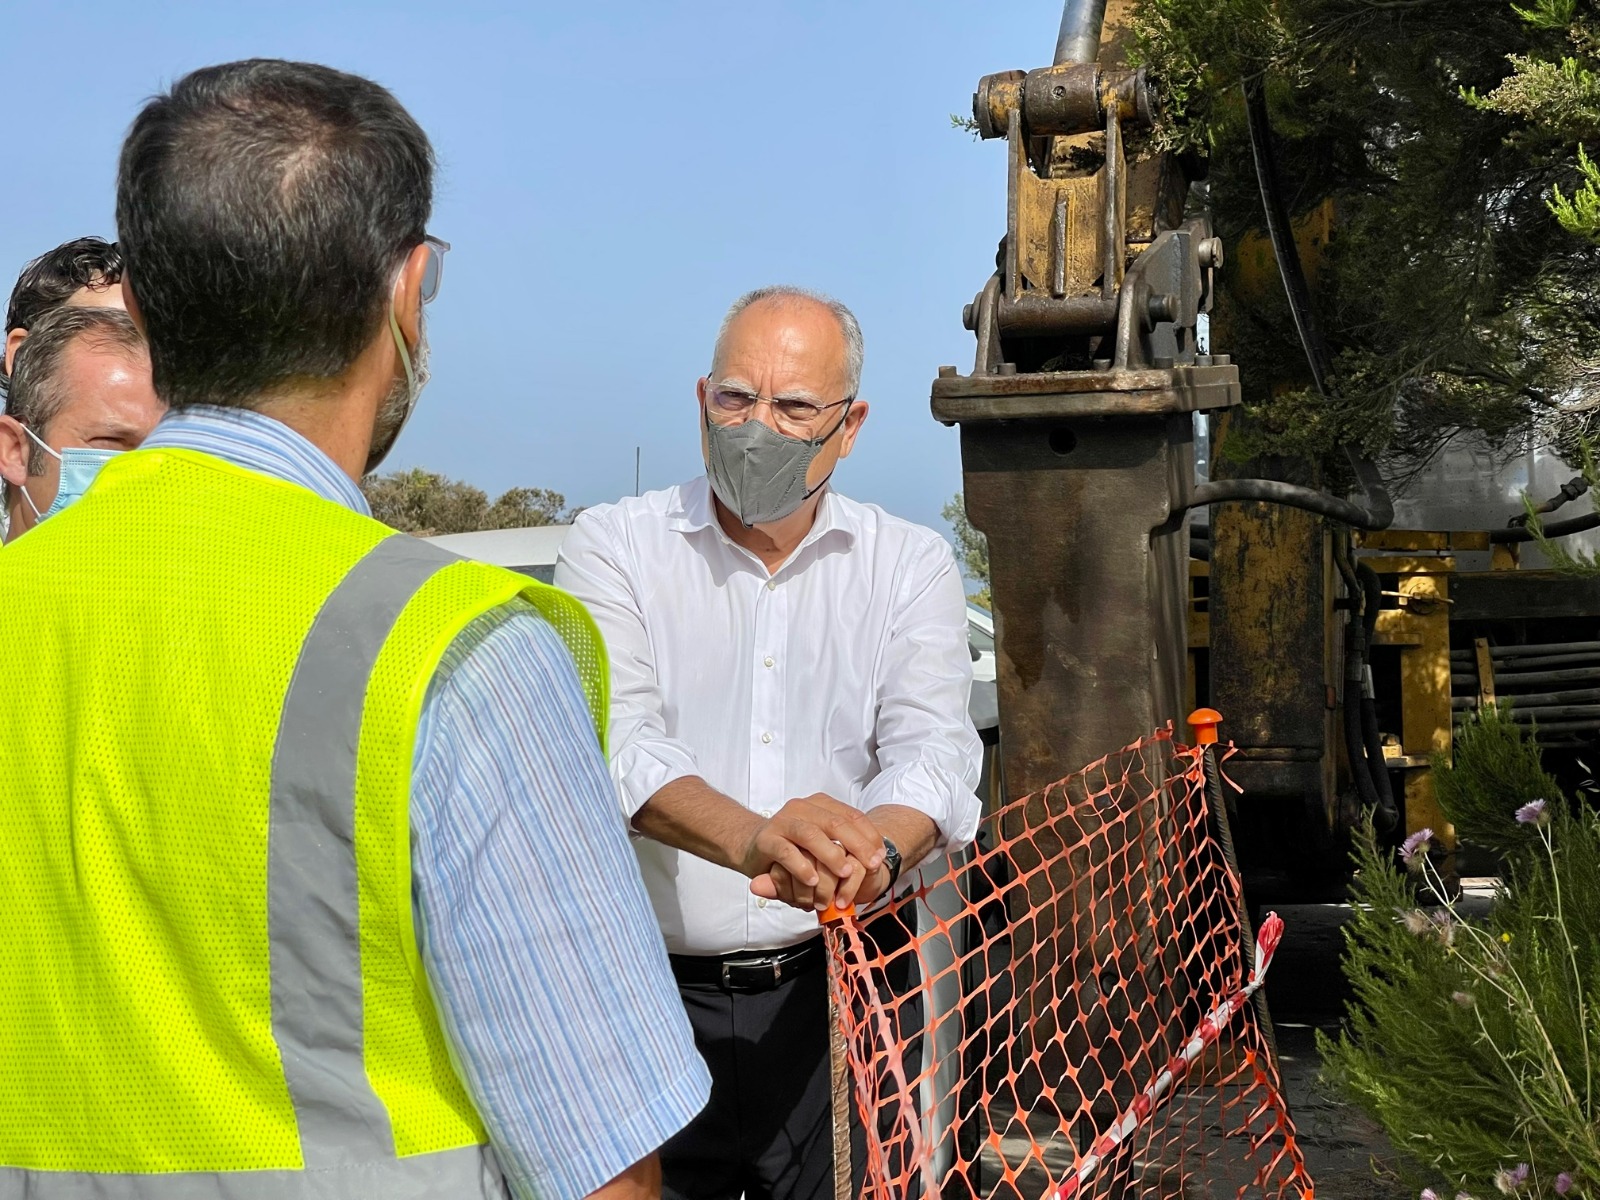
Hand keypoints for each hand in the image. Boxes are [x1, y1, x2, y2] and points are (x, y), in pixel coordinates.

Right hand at [738, 793, 883, 911]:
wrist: (752, 845)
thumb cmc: (795, 847)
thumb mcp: (825, 844)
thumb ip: (847, 848)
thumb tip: (878, 862)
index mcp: (820, 804)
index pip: (852, 815)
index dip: (869, 836)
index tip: (880, 857)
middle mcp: (802, 808)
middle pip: (836, 823)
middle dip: (857, 845)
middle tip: (871, 866)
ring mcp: (783, 821)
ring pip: (811, 834)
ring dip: (831, 855)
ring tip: (845, 873)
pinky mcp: (767, 839)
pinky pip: (786, 852)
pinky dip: (802, 867)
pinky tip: (814, 881)